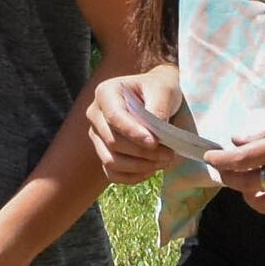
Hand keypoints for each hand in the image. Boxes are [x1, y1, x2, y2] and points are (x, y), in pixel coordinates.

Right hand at [87, 68, 186, 182]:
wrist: (156, 95)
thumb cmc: (159, 88)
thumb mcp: (163, 90)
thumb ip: (158, 109)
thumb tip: (152, 135)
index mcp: (105, 93)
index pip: (114, 117)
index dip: (133, 132)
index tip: (155, 142)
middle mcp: (95, 115)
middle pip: (112, 142)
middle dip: (142, 152)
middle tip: (169, 154)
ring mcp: (97, 136)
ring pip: (111, 161)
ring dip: (139, 166)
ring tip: (163, 162)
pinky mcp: (104, 152)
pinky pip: (112, 173)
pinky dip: (131, 177)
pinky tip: (151, 170)